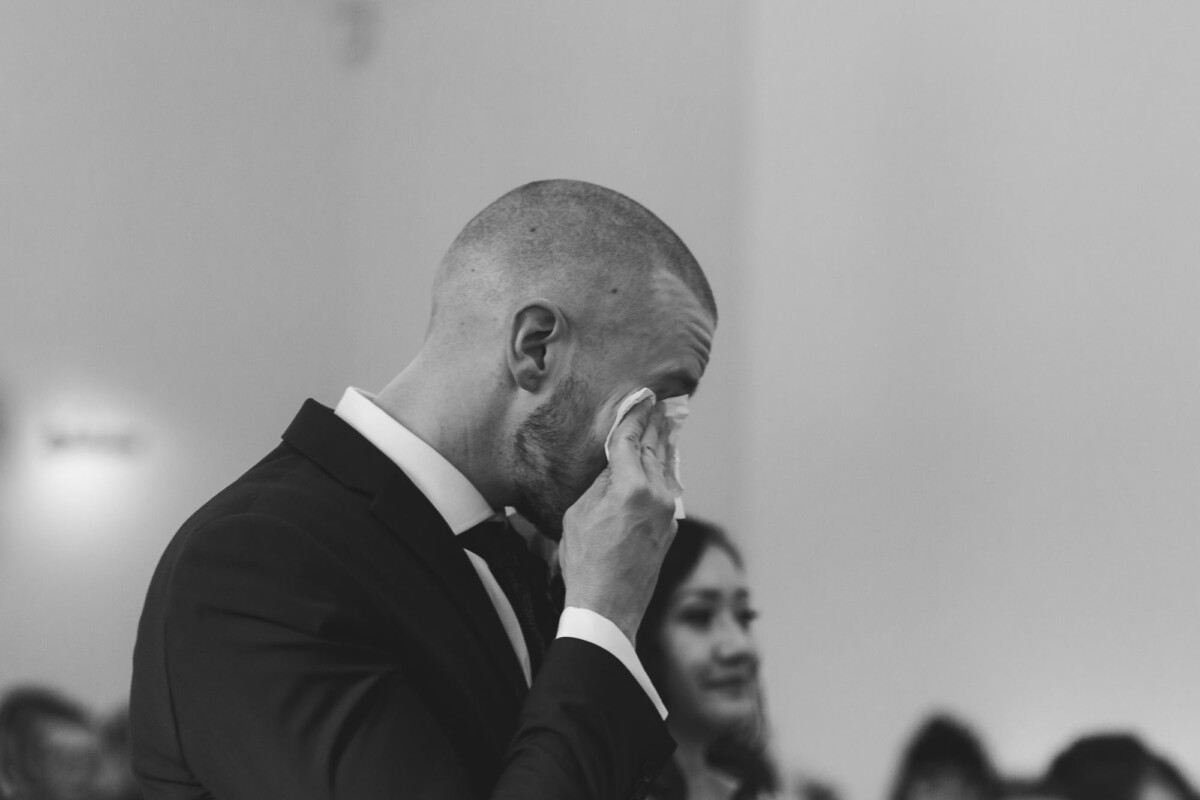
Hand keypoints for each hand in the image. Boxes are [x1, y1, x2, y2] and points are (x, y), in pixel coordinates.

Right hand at [558, 395, 679, 642]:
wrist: (609, 607)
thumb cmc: (585, 562)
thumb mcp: (580, 513)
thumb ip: (601, 483)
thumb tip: (615, 466)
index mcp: (631, 486)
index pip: (632, 439)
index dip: (635, 414)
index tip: (643, 396)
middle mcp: (656, 494)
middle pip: (656, 448)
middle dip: (656, 424)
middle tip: (661, 403)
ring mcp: (667, 511)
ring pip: (666, 468)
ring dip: (665, 444)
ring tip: (667, 424)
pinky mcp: (669, 527)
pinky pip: (668, 488)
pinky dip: (666, 469)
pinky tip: (665, 461)